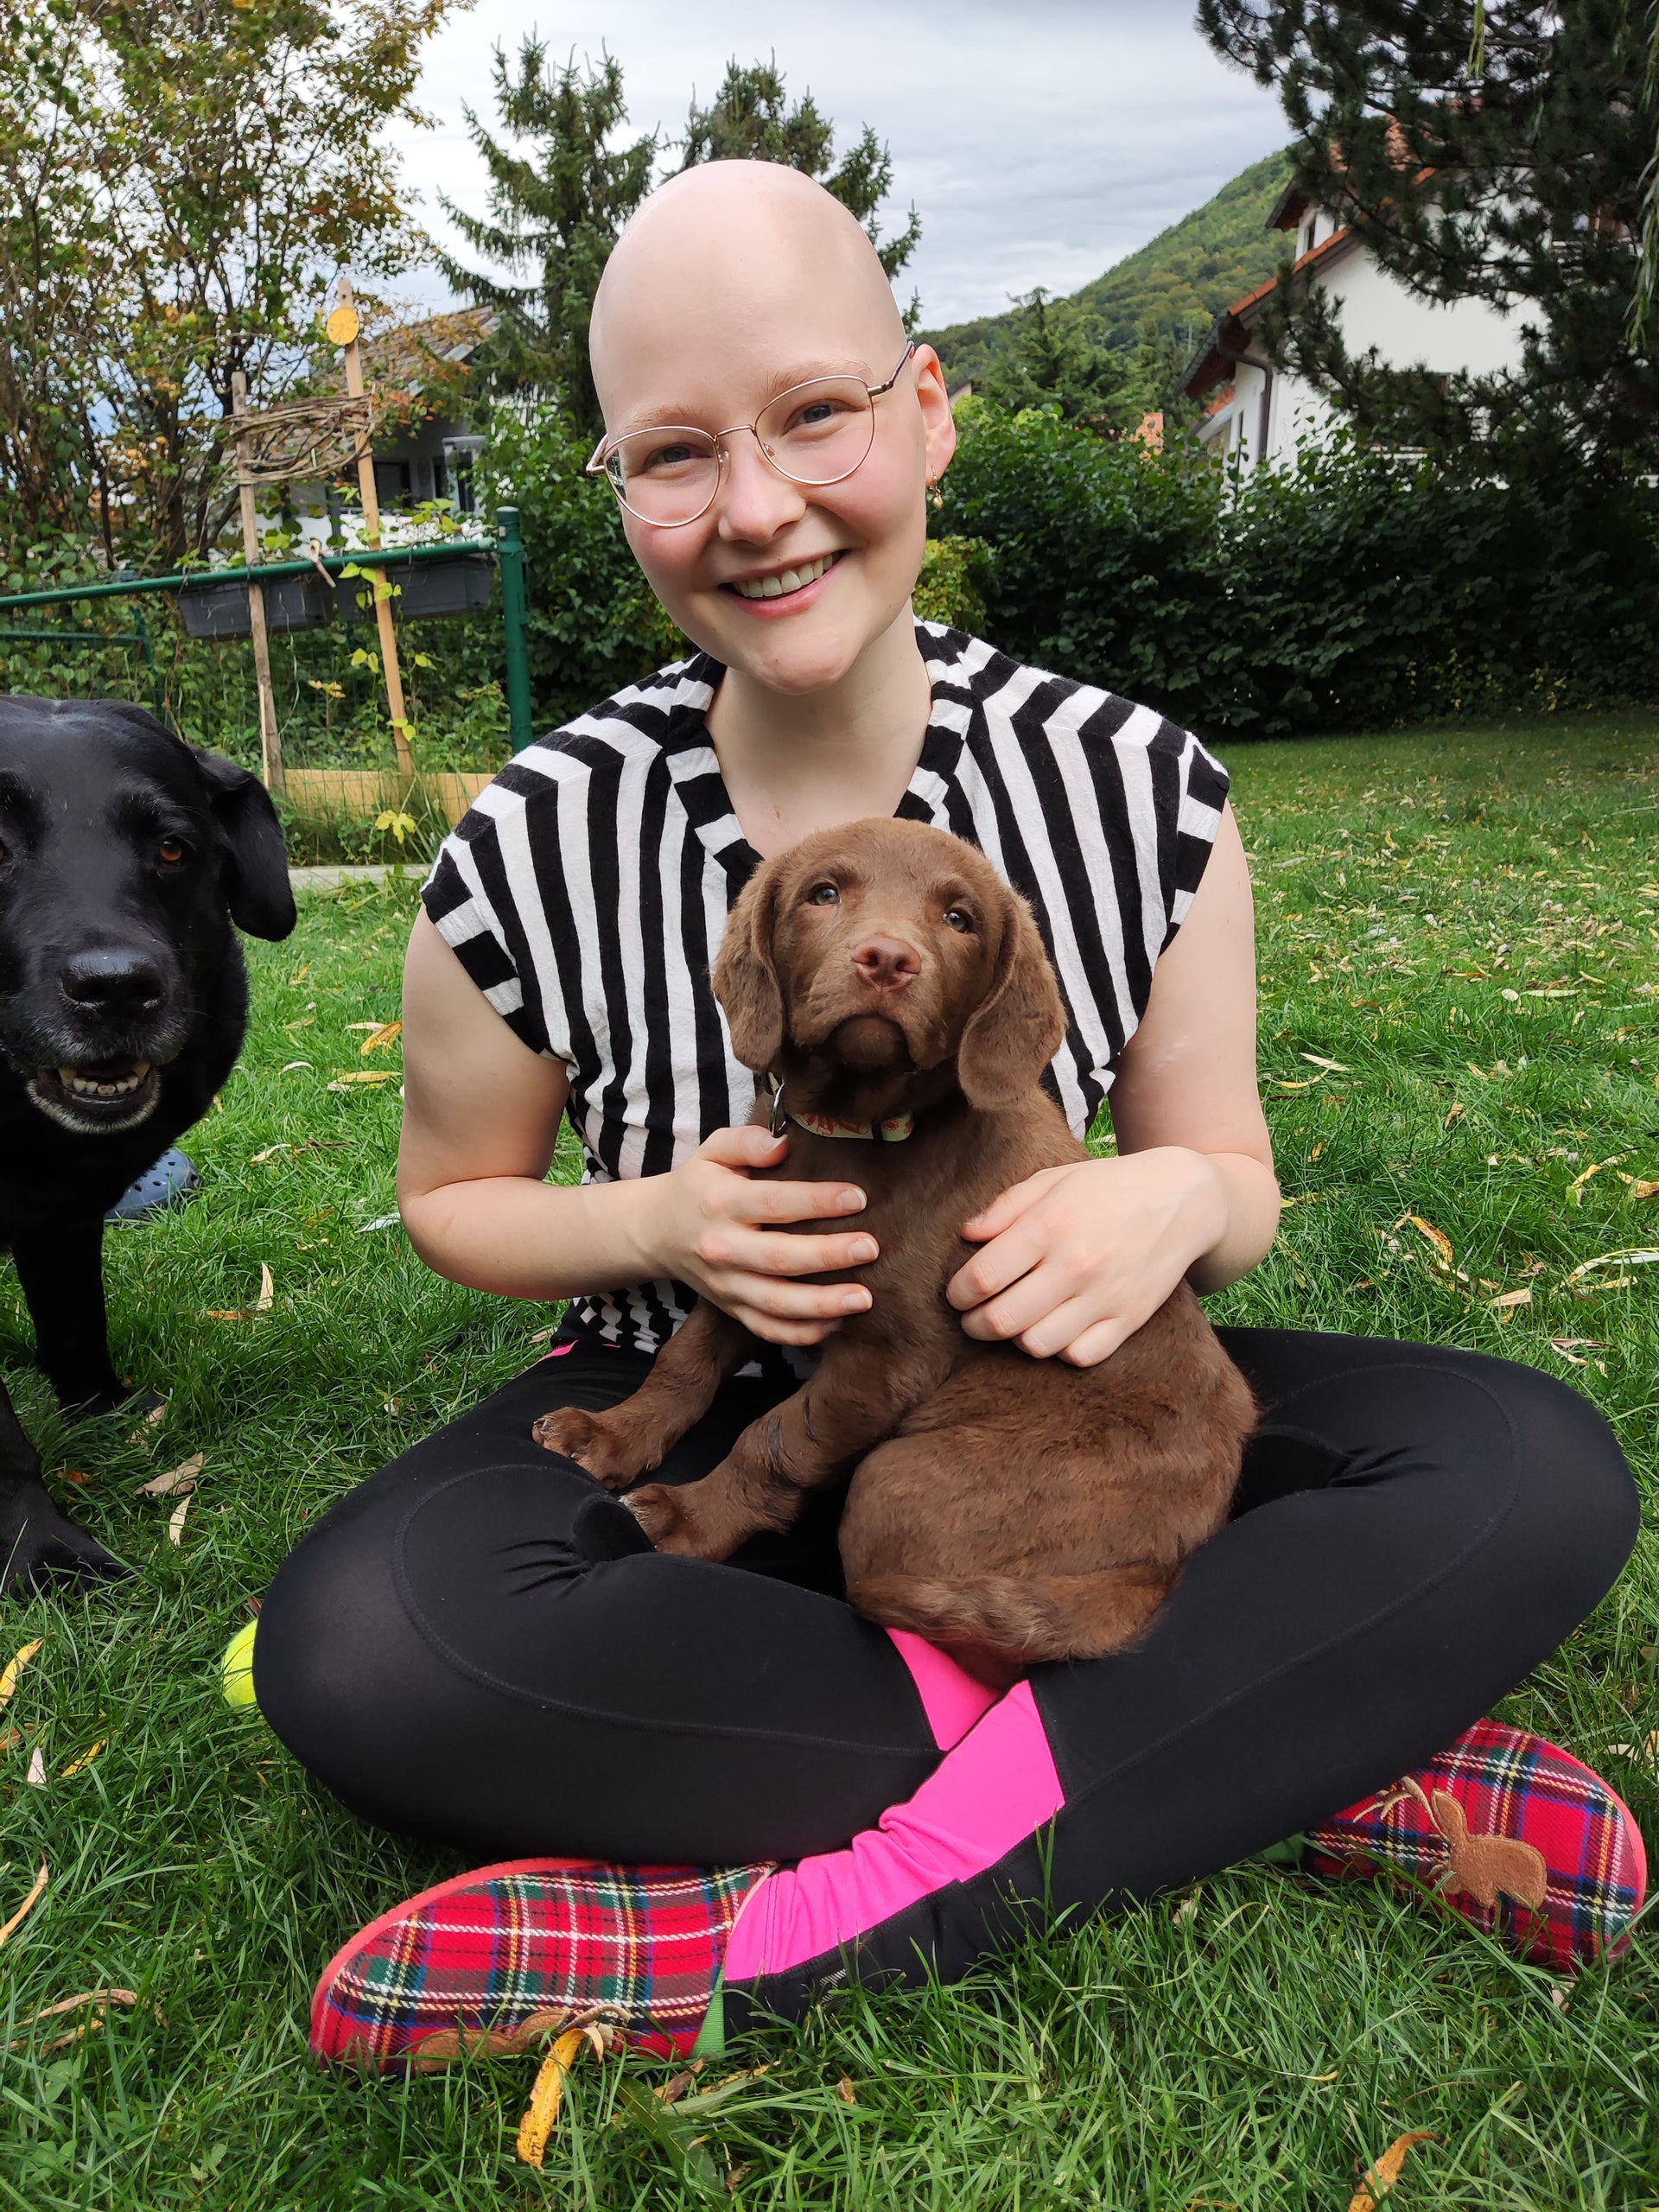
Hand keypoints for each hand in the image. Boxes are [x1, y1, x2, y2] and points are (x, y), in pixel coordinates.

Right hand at [637, 1124, 877, 1346]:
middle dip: (829, 1255)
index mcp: (721, 1204)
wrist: (656, 1232)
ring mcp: (727, 1285)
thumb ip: (747, 1141)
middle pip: (779, 1258)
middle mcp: (722, 1249)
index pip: (774, 1203)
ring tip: (865, 1298)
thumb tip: (783, 1144)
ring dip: (823, 1305)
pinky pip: (768, 1330)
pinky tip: (838, 1323)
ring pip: (776, 1304)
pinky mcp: (732, 1309)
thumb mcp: (714, 1151)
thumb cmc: (700, 1185)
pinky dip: (802, 1334)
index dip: (818, 1201)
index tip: (858, 1197)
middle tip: (871, 1248)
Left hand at [945, 1149, 1227, 1367]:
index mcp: (1050, 1224)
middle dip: (975, 1324)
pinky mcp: (1130, 1319)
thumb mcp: (1054, 1180)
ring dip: (1017, 1338)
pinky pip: (1081, 1355)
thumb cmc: (1108, 1187)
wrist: (1184, 1199)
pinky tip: (1056, 1329)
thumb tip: (966, 1235)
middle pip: (1003, 1320)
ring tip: (1016, 1321)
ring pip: (1038, 1345)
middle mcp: (1076, 1264)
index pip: (982, 1277)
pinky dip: (1061, 1350)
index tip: (957, 1294)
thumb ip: (1005, 1207)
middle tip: (973, 1317)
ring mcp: (1106, 1296)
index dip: (957, 1293)